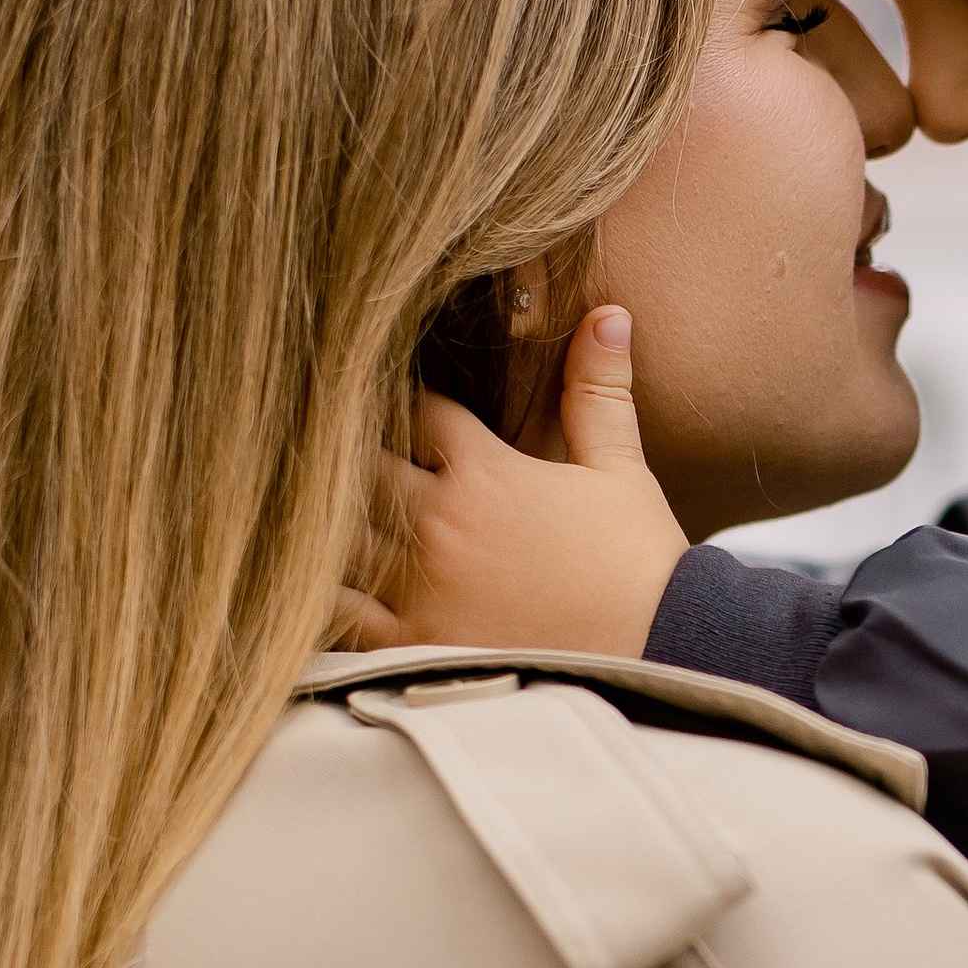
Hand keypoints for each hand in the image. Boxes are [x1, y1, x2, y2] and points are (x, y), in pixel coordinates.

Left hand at [336, 308, 687, 658]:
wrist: (658, 654)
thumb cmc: (640, 564)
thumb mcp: (621, 468)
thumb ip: (598, 391)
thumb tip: (608, 313)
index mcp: (485, 471)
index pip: (415, 412)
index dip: (400, 404)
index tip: (389, 402)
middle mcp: (442, 521)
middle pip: (359, 467)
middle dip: (349, 459)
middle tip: (333, 452)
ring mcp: (421, 583)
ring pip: (337, 536)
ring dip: (325, 524)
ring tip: (311, 514)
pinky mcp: (415, 642)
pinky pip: (340, 615)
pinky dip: (319, 596)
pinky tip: (310, 584)